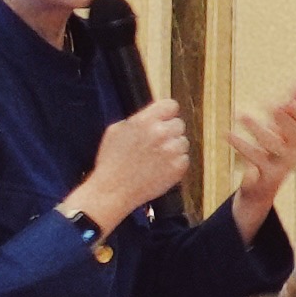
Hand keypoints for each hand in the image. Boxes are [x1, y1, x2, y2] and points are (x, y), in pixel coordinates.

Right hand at [67, 94, 193, 229]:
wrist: (112, 191)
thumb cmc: (111, 162)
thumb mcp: (116, 131)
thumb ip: (138, 119)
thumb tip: (154, 114)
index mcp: (145, 121)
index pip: (171, 105)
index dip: (167, 113)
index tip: (164, 119)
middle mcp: (160, 133)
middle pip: (179, 124)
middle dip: (169, 132)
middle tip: (155, 144)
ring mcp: (171, 151)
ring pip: (183, 142)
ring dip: (173, 148)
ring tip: (154, 159)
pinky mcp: (178, 167)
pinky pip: (184, 159)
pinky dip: (175, 164)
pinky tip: (159, 169)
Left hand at [217, 84, 295, 221]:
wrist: (262, 188)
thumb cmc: (274, 152)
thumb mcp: (284, 129)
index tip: (288, 102)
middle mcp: (292, 156)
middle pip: (293, 139)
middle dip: (284, 122)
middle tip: (272, 105)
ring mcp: (278, 168)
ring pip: (271, 149)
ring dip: (257, 130)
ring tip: (241, 114)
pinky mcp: (261, 177)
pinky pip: (252, 162)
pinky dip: (242, 148)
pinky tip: (228, 134)